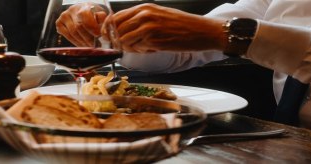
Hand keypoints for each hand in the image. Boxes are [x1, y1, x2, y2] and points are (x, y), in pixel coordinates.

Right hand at [56, 2, 109, 46]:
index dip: (92, 27)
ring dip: (81, 42)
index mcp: (84, 6)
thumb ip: (104, 22)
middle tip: (94, 45)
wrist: (83, 10)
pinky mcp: (59, 22)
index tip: (98, 35)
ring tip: (88, 46)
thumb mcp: (101, 14)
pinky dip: (74, 41)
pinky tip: (80, 44)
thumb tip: (105, 36)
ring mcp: (64, 16)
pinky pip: (65, 35)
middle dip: (87, 38)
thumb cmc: (93, 14)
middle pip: (78, 27)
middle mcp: (72, 9)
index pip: (85, 17)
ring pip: (71, 33)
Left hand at [104, 3, 227, 52]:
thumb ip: (140, 19)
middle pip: (117, 31)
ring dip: (130, 47)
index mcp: (144, 8)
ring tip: (145, 46)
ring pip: (125, 41)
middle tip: (127, 45)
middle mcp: (144, 16)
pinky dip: (142, 51)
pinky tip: (153, 48)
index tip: (110, 38)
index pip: (115, 18)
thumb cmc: (181, 24)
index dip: (109, 30)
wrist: (201, 31)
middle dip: (118, 40)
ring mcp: (148, 28)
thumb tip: (121, 28)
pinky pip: (137, 49)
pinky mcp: (153, 41)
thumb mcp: (158, 14)